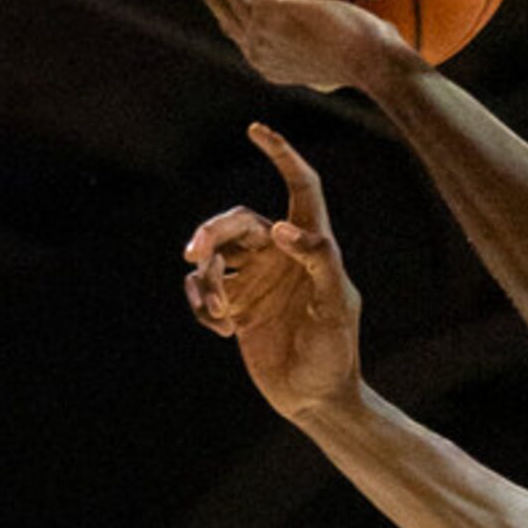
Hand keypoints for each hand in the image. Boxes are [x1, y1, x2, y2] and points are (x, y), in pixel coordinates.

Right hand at [183, 125, 364, 420]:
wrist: (314, 398)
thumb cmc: (334, 353)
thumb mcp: (334, 308)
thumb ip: (317, 262)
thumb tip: (280, 228)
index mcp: (313, 247)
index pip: (300, 188)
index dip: (281, 156)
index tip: (256, 129)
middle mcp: (281, 256)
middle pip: (236, 220)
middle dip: (211, 232)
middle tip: (194, 254)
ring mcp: (256, 279)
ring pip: (213, 253)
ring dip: (205, 278)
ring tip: (221, 313)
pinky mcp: (235, 303)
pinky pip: (203, 286)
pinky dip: (201, 303)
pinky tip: (222, 329)